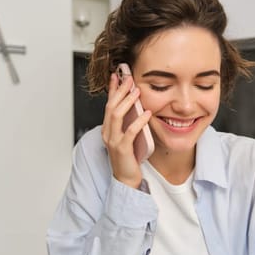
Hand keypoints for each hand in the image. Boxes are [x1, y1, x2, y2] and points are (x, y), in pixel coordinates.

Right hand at [102, 72, 152, 188]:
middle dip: (120, 91)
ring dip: (127, 101)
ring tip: (137, 91)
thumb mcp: (127, 135)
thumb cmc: (129, 157)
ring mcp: (113, 141)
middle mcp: (107, 133)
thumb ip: (129, 122)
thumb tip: (137, 105)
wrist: (126, 179)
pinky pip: (130, 131)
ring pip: (116, 116)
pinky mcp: (122, 149)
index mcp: (108, 129)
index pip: (108, 104)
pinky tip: (147, 113)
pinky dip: (139, 120)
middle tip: (129, 78)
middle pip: (111, 106)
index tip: (117, 75)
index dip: (113, 89)